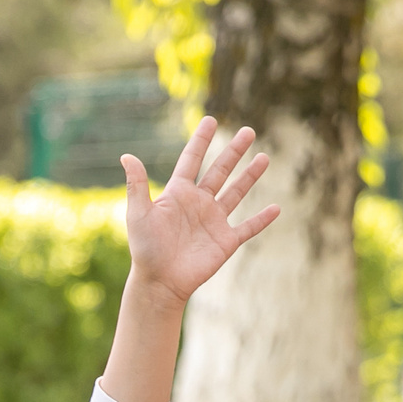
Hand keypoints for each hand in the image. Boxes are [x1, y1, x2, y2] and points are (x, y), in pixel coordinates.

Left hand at [121, 117, 277, 303]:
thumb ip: (137, 185)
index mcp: (178, 193)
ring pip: (236, 193)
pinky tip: (276, 208)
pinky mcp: (226, 241)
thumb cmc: (145, 249)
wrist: (159, 282)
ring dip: (250, 176)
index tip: (210, 119)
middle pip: (220, 171)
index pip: (192, 160)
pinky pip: (248, 228)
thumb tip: (126, 155)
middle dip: (234, 151)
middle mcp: (198, 204)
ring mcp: (214, 222)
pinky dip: (262, 219)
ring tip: (264, 158)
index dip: (201, 140)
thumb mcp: (139, 214)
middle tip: (248, 131)